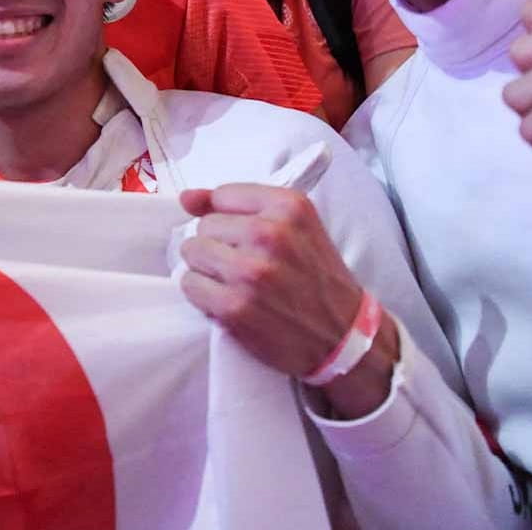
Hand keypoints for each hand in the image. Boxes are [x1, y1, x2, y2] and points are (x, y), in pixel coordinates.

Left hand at [177, 184, 397, 418]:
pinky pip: (190, 284)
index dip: (229, 219)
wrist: (343, 336)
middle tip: (246, 265)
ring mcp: (251, 271)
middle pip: (206, 225)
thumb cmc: (316, 280)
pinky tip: (229, 300)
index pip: (222, 195)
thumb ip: (241, 205)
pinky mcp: (235, 305)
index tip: (244, 237)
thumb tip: (187, 198)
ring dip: (207, 269)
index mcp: (289, 207)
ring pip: (193, 252)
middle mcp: (270, 234)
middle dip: (219, 245)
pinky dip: (202, 294)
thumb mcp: (296, 228)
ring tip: (236, 282)